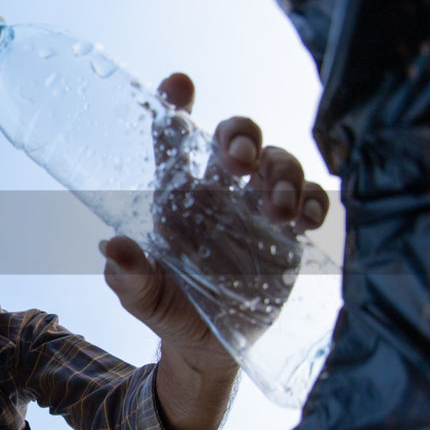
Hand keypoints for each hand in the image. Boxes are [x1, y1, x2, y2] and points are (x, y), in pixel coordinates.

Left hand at [101, 72, 328, 355]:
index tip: (179, 84)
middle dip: (242, 135)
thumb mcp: (141, 296)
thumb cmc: (167, 307)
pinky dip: (314, 199)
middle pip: (236, 135)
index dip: (175, 106)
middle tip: (241, 163)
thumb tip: (115, 249)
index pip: (174, 139)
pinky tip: (306, 219)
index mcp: (177, 195)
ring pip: (278, 161)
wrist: (207, 346)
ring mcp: (256, 208)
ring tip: (276, 208)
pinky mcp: (288, 232)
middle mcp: (218, 192)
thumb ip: (127, 274)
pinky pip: (311, 198)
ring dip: (282, 173)